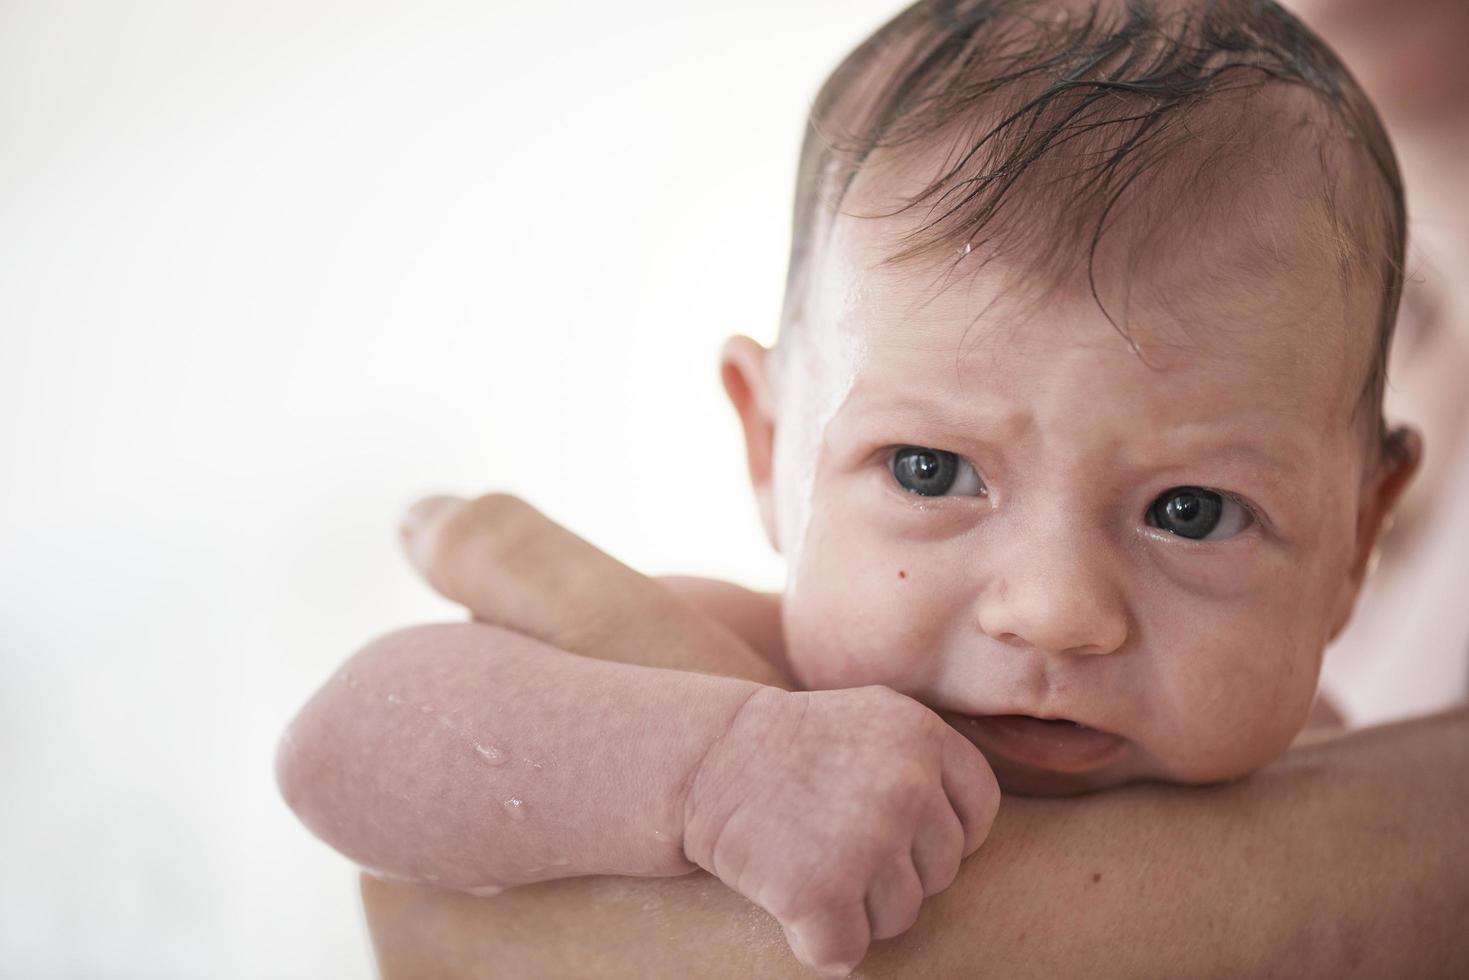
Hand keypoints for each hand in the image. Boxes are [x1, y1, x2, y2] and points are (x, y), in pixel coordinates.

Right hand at [682, 685, 999, 976]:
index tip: (895, 833)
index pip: (978, 813)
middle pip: (941, 872)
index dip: (940, 835)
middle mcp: (908, 782)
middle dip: (893, 874)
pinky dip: (818, 941)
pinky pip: (847, 950)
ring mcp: (868, 837)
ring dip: (857, 909)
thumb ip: (927, 763)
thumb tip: (974, 838)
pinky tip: (789, 898)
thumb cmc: (787, 749)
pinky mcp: (823, 889)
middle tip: (832, 842)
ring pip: (899, 916)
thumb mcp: (872, 720)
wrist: (703, 758)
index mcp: (924, 734)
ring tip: (809, 861)